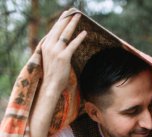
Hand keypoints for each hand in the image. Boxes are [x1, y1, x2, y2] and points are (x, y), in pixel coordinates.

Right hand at [29, 10, 86, 136]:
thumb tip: (62, 48)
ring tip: (78, 17)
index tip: (65, 14)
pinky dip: (79, 38)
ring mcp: (56, 51)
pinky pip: (72, 44)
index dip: (60, 21)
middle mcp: (49, 46)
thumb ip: (54, 51)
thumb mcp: (50, 60)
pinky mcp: (63, 57)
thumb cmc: (52, 76)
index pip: (53, 30)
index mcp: (45, 46)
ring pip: (65, 34)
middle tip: (72, 11)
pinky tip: (84, 33)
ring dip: (72, 24)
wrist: (50, 87)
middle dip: (66, 19)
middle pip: (59, 28)